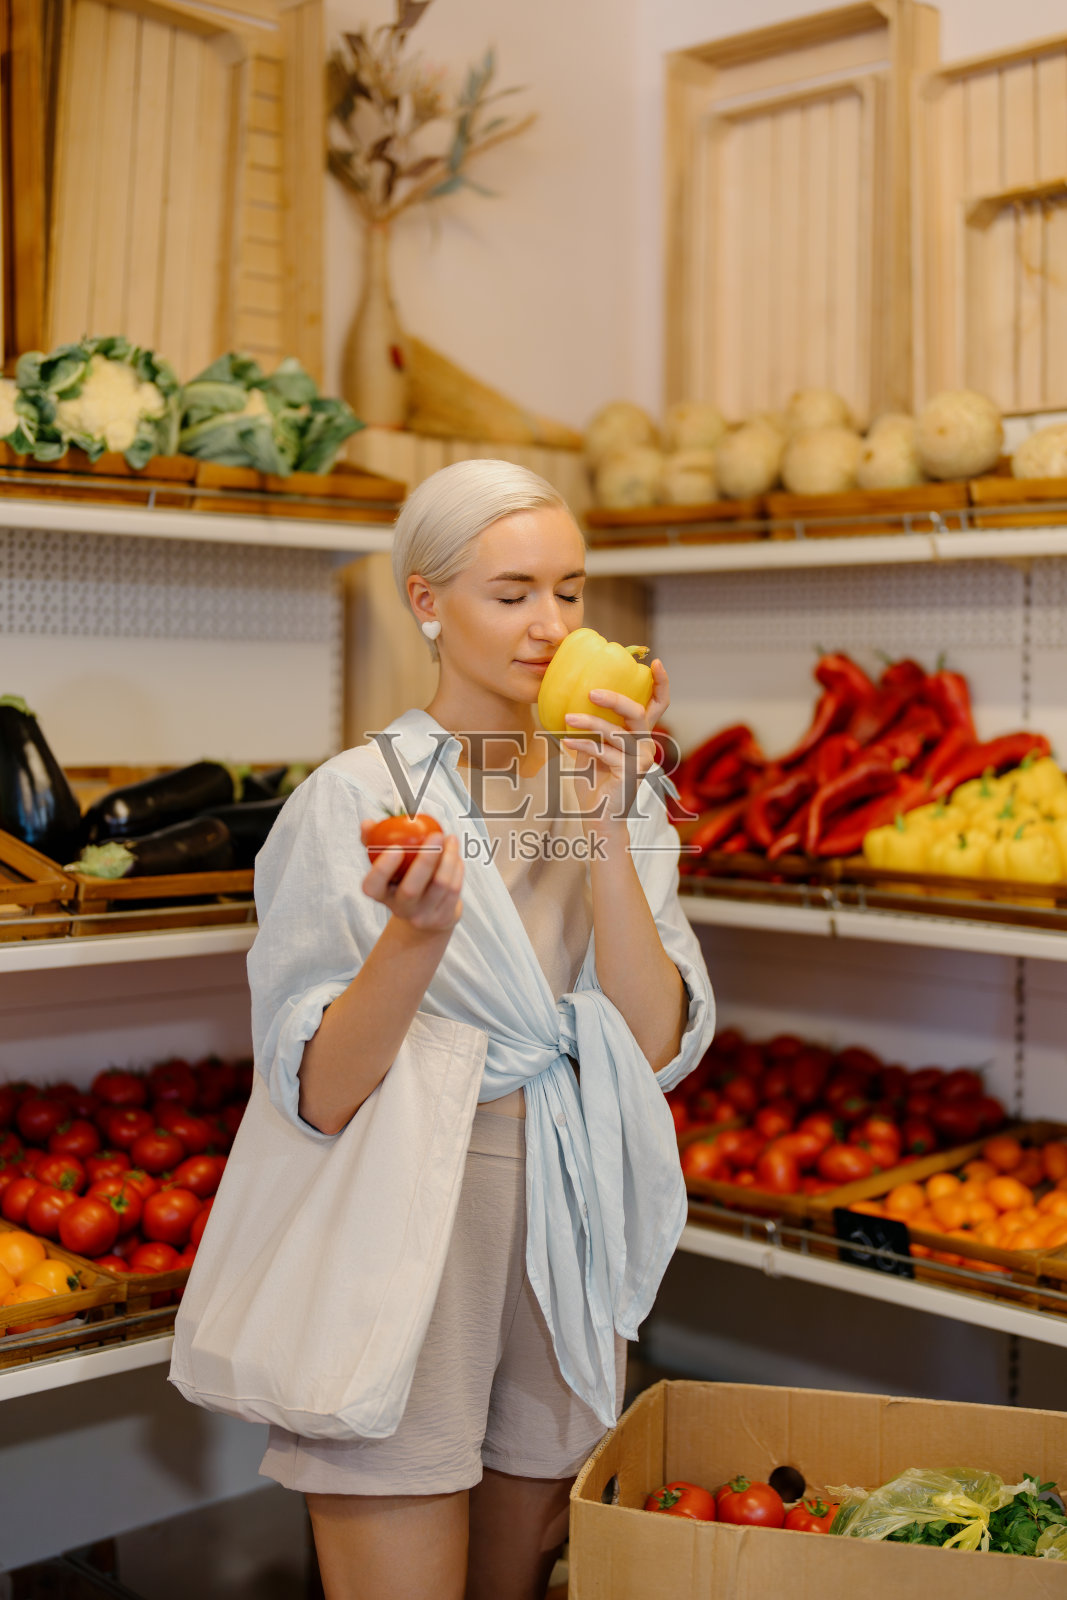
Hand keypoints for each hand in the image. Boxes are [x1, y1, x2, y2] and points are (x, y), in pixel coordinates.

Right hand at [360, 820, 463, 932]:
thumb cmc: (401, 878)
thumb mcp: (386, 862)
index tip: (396, 848)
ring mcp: (423, 916)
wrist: (426, 912)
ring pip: (439, 886)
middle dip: (426, 859)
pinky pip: (454, 889)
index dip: (382, 869)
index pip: (373, 886)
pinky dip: (456, 867)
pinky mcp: (443, 917)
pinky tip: (455, 853)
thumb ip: (374, 840)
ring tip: (450, 838)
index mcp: (381, 894)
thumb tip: (367, 823)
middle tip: (436, 835)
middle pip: (411, 889)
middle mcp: (400, 909)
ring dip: (448, 858)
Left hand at [561, 659, 670, 827]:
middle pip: (637, 713)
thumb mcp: (591, 750)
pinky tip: (567, 743)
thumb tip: (571, 703)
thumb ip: (590, 730)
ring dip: (589, 723)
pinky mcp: (632, 773)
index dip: (661, 683)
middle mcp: (646, 745)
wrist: (598, 817)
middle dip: (615, 699)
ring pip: (616, 733)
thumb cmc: (594, 783)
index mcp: (639, 736)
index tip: (655, 662)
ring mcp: (642, 760)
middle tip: (591, 691)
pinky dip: (584, 746)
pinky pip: (605, 752)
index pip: (658, 705)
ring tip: (567, 718)